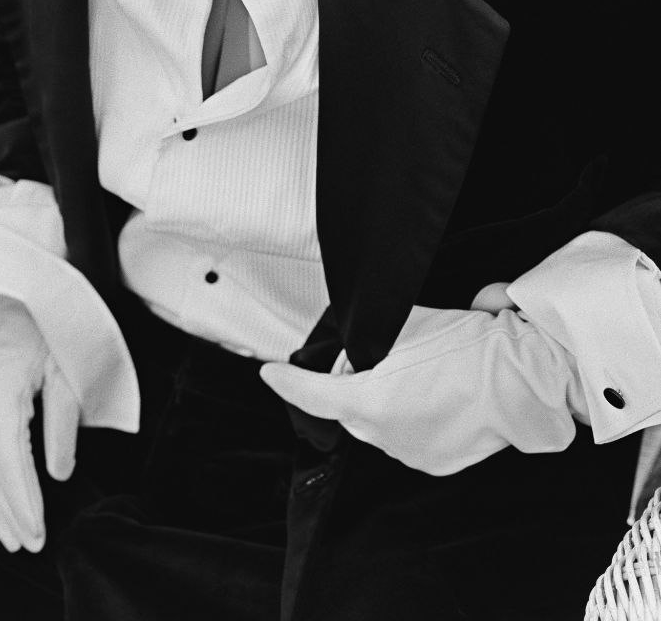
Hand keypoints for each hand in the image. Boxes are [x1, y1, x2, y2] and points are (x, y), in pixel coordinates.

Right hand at [0, 293, 79, 551]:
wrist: (18, 286)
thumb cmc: (50, 323)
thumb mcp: (66, 366)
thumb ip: (63, 421)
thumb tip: (58, 473)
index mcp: (2, 392)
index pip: (9, 459)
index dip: (21, 498)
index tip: (37, 528)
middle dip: (7, 511)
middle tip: (27, 545)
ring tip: (4, 538)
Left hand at [260, 302, 586, 475]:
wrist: (519, 377)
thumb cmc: (462, 344)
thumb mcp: (404, 326)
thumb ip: (367, 340)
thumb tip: (355, 348)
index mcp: (368, 401)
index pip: (312, 394)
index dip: (287, 382)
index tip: (270, 373)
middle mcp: (383, 435)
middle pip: (346, 408)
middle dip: (350, 387)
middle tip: (378, 360)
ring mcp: (410, 453)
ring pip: (377, 425)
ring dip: (383, 404)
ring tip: (418, 375)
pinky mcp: (437, 463)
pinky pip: (408, 438)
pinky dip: (411, 420)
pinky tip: (436, 396)